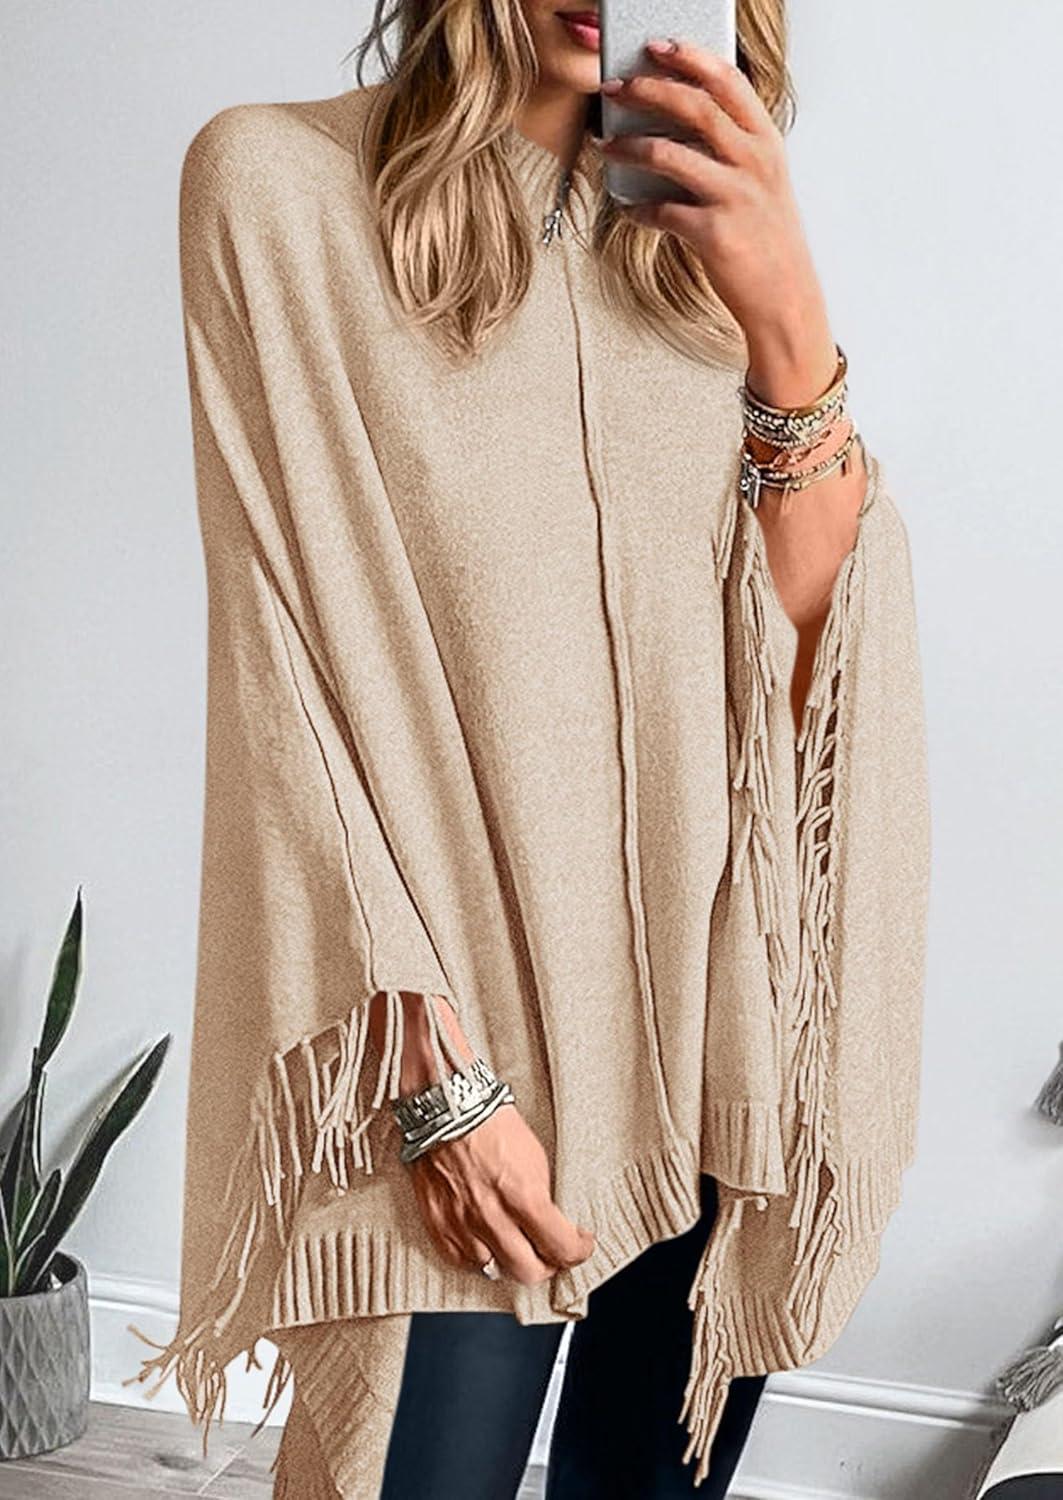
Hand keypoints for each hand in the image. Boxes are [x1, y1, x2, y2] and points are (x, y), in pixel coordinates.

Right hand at [408, 1102, 596, 1285]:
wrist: (448, 1108)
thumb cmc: (491, 1123)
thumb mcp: (534, 1158)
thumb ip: (541, 1200)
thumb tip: (551, 1224)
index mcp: (523, 1196)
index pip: (561, 1247)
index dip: (578, 1251)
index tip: (580, 1245)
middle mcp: (492, 1217)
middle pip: (530, 1271)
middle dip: (547, 1264)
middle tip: (551, 1253)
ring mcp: (463, 1224)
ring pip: (495, 1270)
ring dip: (509, 1260)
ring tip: (516, 1245)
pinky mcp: (439, 1225)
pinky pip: (463, 1261)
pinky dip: (478, 1256)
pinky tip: (487, 1243)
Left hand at [599, 39, 837, 404]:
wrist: (785, 301)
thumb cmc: (769, 241)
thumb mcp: (765, 184)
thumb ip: (735, 150)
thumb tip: (681, 126)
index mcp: (767, 144)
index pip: (729, 83)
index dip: (692, 58)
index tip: (659, 45)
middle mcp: (754, 164)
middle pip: (695, 107)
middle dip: (650, 89)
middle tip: (617, 86)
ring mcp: (734, 198)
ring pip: (670, 154)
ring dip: (630, 146)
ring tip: (607, 144)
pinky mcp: (714, 234)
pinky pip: (662, 213)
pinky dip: (638, 210)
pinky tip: (628, 209)